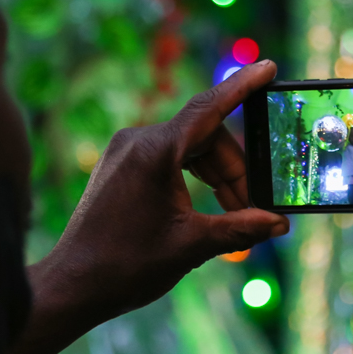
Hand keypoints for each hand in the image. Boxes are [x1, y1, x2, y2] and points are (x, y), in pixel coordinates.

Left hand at [0, 62, 288, 353]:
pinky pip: (169, 158)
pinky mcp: (120, 165)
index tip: (269, 67)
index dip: (243, 86)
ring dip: (217, 177)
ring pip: (190, 148)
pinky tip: (207, 207)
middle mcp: (137, 141)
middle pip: (205, 137)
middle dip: (235, 171)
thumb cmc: (126, 266)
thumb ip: (240, 228)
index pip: (209, 108)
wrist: (72, 286)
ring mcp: (125, 151)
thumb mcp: (192, 246)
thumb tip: (279, 223)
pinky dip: (194, 178)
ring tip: (234, 215)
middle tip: (255, 209)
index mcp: (154, 152)